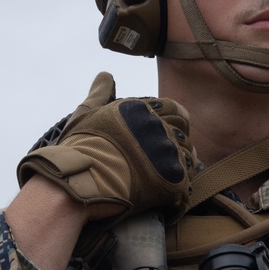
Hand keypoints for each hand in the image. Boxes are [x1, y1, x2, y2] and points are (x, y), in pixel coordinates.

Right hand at [16, 72, 194, 222]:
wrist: (81, 181)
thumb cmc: (80, 148)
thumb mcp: (87, 113)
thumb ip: (100, 93)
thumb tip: (105, 75)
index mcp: (142, 110)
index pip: (173, 109)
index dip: (170, 121)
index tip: (160, 134)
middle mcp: (159, 127)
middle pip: (184, 132)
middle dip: (177, 142)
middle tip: (164, 157)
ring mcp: (167, 153)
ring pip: (188, 157)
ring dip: (180, 165)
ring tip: (165, 176)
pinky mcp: (173, 180)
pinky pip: (187, 184)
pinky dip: (179, 189)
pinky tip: (167, 193)